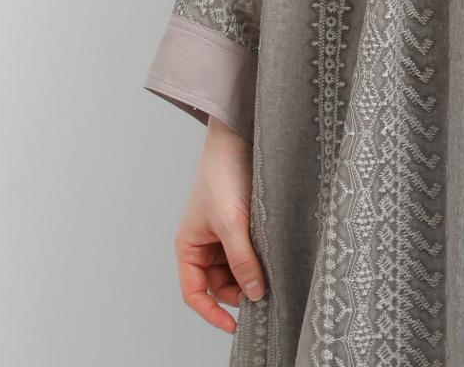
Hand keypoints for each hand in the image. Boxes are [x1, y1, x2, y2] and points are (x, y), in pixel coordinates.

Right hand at [173, 115, 264, 333]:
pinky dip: (260, 256)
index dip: (211, 313)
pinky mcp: (242, 222)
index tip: (234, 327)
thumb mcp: (232, 223)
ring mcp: (223, 234)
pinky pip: (249, 249)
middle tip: (266, 294)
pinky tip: (274, 255)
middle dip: (240, 290)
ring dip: (253, 272)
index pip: (195, 293)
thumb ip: (242, 260)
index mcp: (188, 247)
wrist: (238, 137)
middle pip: (220, 284)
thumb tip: (255, 294)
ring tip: (272, 271)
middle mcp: (204, 244)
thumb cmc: (223, 176)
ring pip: (237, 268)